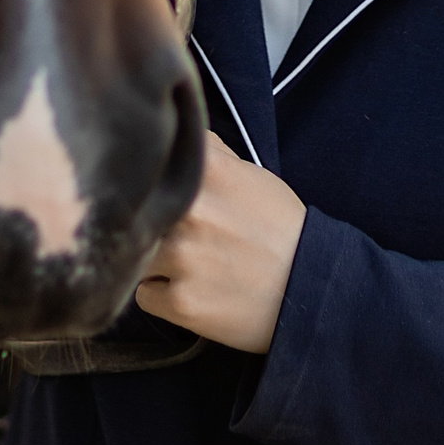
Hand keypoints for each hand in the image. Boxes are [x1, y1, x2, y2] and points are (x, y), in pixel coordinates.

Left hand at [135, 134, 305, 353]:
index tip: (150, 187)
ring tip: (185, 263)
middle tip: (174, 233)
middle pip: (131, 210)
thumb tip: (172, 142)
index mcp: (206, 171)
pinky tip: (191, 289)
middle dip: (145, 220)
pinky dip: (162, 294)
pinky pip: (145, 294)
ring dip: (151, 259)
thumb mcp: (251, 176)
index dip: (143, 175)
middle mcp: (190, 212)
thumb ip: (208, 156)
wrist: (312, 287)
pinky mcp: (181, 302)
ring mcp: (183, 258)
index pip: (144, 158)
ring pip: (133, 254)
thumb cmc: (280, 229)